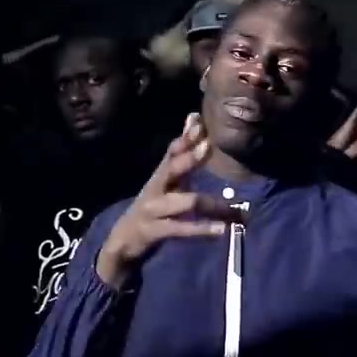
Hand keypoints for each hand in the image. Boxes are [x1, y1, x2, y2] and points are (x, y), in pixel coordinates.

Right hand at [96, 113, 247, 288]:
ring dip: (211, 204)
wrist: (124, 238)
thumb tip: (193, 117)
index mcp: (161, 174)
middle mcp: (155, 188)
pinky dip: (202, 229)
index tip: (199, 122)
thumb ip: (181, 152)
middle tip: (208, 146)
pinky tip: (221, 229)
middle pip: (171, 169)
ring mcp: (154, 210)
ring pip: (184, 203)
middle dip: (189, 158)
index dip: (185, 137)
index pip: (172, 151)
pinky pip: (182, 229)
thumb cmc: (153, 204)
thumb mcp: (164, 179)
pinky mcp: (156, 231)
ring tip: (232, 207)